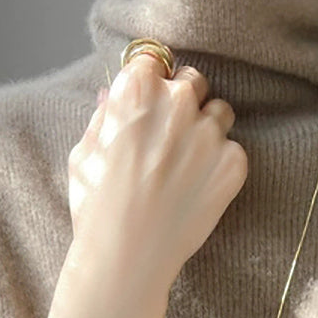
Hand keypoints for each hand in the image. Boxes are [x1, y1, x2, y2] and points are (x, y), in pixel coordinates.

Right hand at [65, 53, 247, 298]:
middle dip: (184, 103)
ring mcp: (209, 133)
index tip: (150, 103)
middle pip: (193, 81)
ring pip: (220, 113)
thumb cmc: (97, 208)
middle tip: (170, 140)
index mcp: (136, 90)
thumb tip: (110, 95)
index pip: (155, 60)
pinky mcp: (233, 163)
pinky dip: (221, 166)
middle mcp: (177, 102)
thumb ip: (103, 117)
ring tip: (186, 167)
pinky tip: (197, 190)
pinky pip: (234, 150)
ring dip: (207, 130)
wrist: (126, 258)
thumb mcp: (84, 154)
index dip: (152, 83)